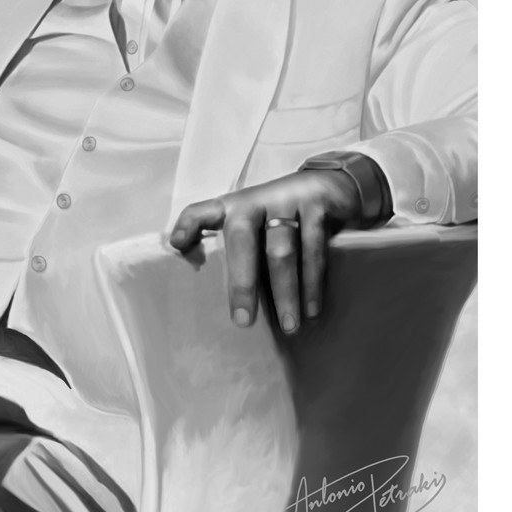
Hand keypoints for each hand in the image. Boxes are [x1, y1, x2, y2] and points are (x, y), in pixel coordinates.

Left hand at [169, 169, 362, 334]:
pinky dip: (313, 283)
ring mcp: (287, 200)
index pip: (204, 210)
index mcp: (236, 206)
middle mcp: (257, 200)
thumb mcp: (259, 224)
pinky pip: (313, 248)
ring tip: (287, 326)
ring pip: (281, 250)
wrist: (333, 185)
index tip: (177, 245)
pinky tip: (311, 309)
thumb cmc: (286, 216)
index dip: (189, 224)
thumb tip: (218, 298)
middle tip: (242, 321)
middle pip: (241, 237)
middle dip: (241, 281)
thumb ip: (241, 248)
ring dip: (285, 291)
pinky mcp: (317, 205)